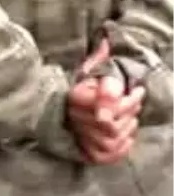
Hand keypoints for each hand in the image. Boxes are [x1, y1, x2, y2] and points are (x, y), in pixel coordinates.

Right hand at [67, 40, 144, 164]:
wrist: (57, 109)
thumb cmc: (80, 89)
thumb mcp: (88, 71)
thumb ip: (99, 59)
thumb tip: (107, 40)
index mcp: (75, 96)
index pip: (106, 102)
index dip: (127, 101)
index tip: (138, 92)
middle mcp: (74, 118)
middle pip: (112, 122)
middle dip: (130, 112)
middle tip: (136, 101)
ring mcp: (79, 136)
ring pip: (111, 139)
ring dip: (127, 129)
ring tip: (131, 119)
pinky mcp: (85, 151)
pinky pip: (107, 155)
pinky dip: (121, 148)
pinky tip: (125, 136)